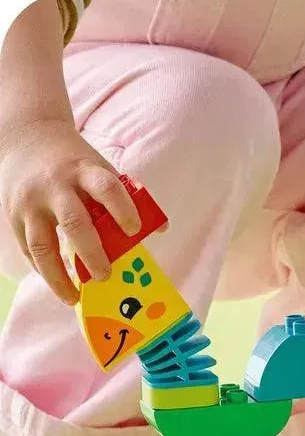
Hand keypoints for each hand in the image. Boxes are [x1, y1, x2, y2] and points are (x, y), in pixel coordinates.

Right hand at [0, 119, 140, 303]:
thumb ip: (127, 197)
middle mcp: (55, 187)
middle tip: (107, 276)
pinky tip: (60, 284)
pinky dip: (44, 270)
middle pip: (74, 222)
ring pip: (42, 245)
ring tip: (74, 297)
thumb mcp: (101, 168)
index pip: (106, 188)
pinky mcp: (13, 217)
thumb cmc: (75, 162)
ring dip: (58, 276)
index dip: (122, 209)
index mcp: (84, 171)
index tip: (135, 230)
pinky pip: (28, 250)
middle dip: (92, 253)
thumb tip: (160, 229)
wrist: (28, 138)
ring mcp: (30, 204)